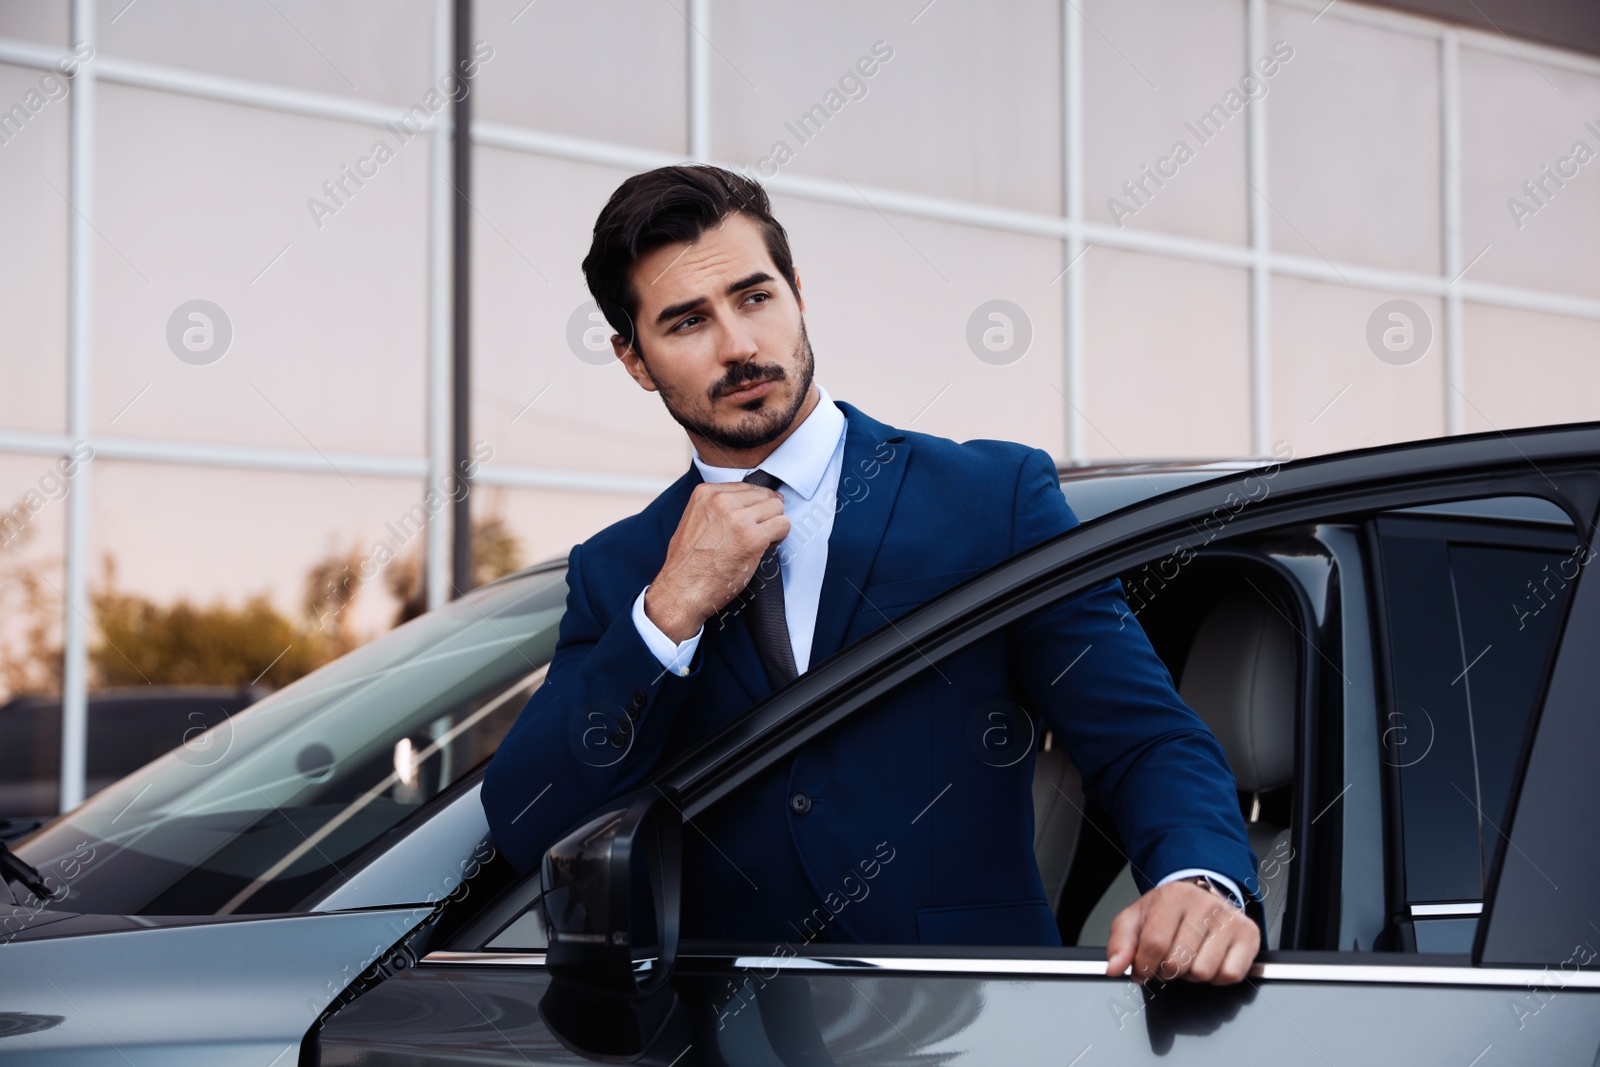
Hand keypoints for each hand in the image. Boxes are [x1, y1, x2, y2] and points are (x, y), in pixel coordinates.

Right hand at [645, 481, 788, 640]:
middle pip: (765, 495)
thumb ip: (717, 507)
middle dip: (766, 514)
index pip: (748, 487)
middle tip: (757, 533)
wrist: (681, 591)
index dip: (753, 506)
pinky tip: (764, 548)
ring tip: (760, 541)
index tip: (750, 520)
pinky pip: (783, 525)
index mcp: (706, 493)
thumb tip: (747, 503)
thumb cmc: (687, 563)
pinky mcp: (752, 538)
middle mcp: (721, 501)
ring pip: (777, 507)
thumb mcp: (694, 519)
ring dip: (774, 524)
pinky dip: (779, 537)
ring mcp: (738, 518)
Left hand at [1105, 880, 1259, 985]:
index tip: (1141, 970)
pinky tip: (1208, 959)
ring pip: (1203, 972)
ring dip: (1190, 975)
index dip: (1143, 966)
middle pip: (1178, 962)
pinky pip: (1229, 975)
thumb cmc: (1167, 911)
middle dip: (1166, 971)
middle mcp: (1205, 904)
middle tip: (1167, 960)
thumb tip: (1114, 968)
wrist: (1200, 898)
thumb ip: (1120, 943)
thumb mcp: (1136, 919)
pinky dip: (1216, 976)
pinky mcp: (1249, 935)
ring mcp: (1230, 919)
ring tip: (1188, 957)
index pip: (1154, 944)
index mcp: (1174, 896)